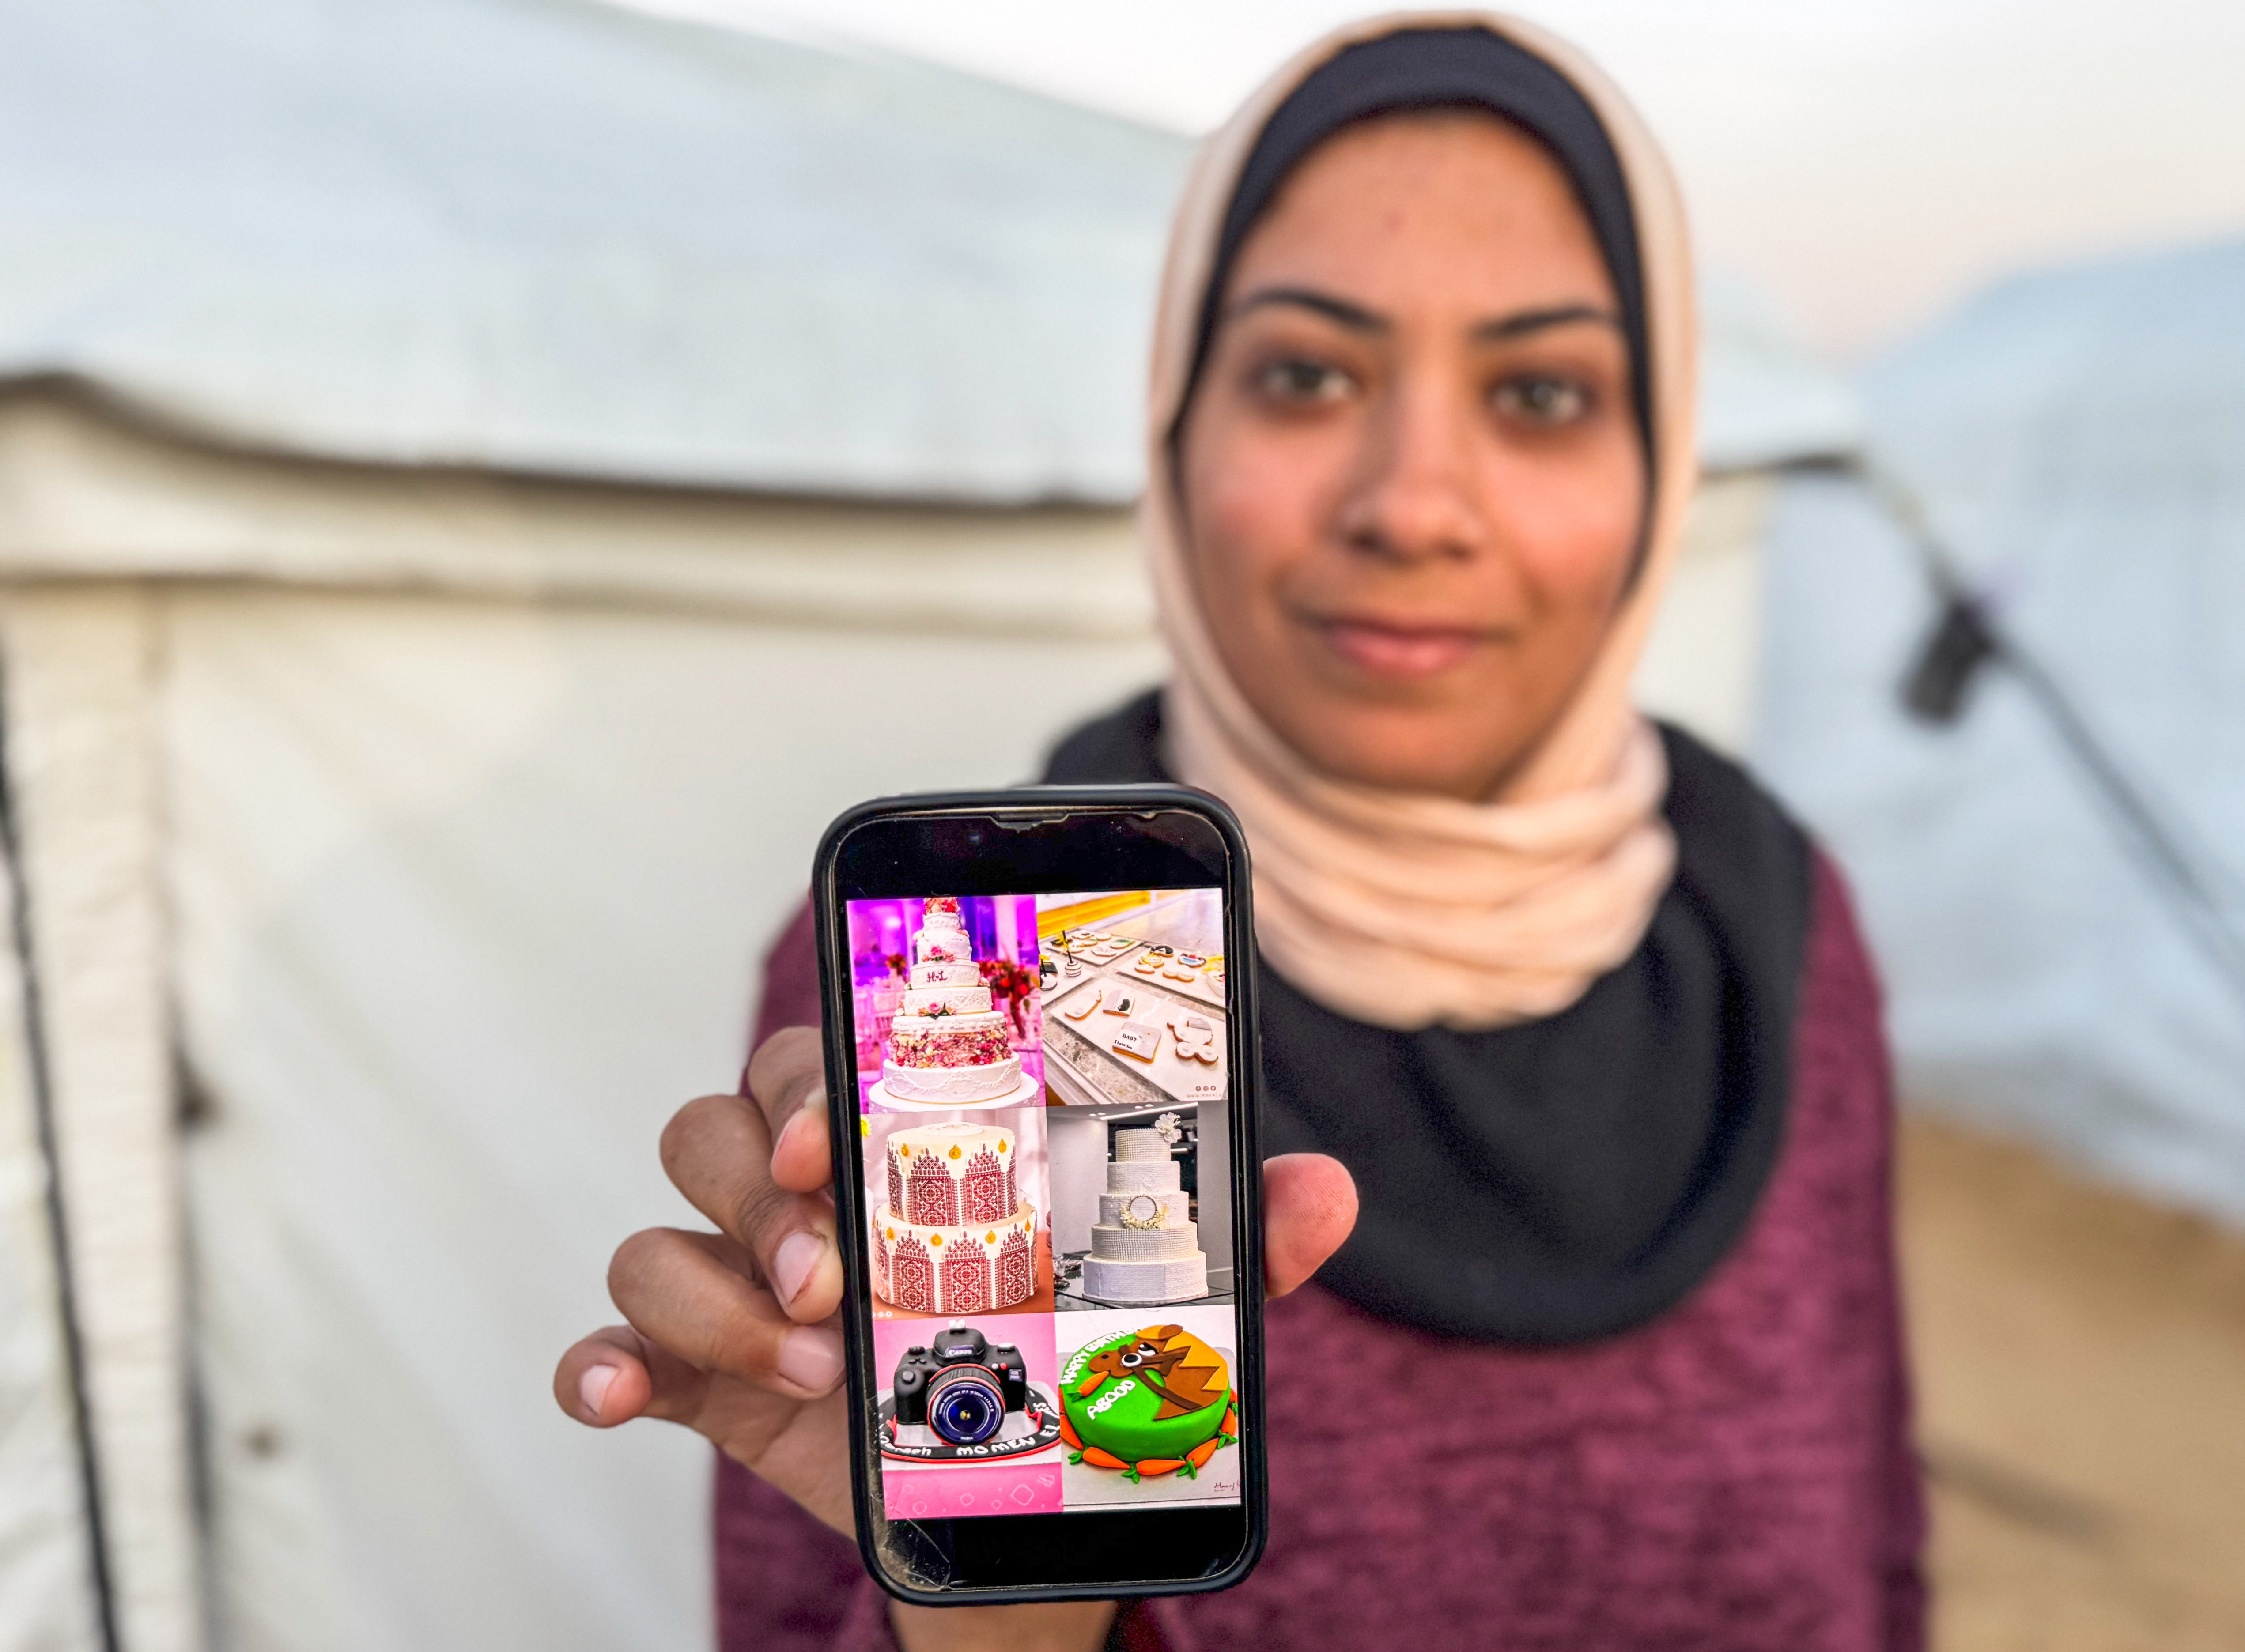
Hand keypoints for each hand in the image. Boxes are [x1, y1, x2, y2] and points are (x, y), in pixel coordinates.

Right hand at [555, 1026, 1358, 1638]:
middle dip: (763, 1188)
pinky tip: (619, 1391)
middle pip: (722, 1128)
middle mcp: (807, 1200)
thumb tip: (1322, 1189)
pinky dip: (602, 1362)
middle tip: (834, 1271)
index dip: (812, 1075)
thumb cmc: (1073, 1359)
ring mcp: (748, 1291)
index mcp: (904, 1147)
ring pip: (660, 1234)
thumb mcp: (1158, 1304)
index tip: (835, 1129)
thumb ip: (1233, 1242)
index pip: (826, 1057)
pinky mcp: (707, 1383)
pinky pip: (615, 1349)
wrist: (1023, 1507)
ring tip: (814, 1364)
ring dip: (713, 1293)